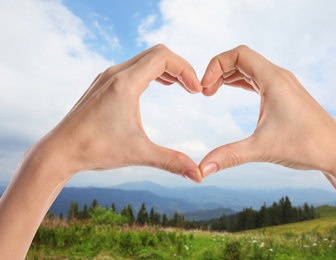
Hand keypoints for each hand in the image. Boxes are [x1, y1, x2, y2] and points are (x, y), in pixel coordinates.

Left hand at [37, 44, 202, 182]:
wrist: (59, 151)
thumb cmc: (95, 150)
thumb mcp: (138, 153)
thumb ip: (172, 162)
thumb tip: (198, 176)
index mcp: (125, 83)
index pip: (164, 57)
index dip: (186, 70)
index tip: (196, 91)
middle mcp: (115, 73)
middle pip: (157, 53)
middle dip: (179, 68)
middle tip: (192, 88)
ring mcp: (107, 77)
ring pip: (144, 59)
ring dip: (166, 69)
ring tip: (181, 87)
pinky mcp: (102, 84)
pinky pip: (133, 67)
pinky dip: (151, 72)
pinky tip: (159, 86)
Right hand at [199, 46, 335, 258]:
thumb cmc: (306, 146)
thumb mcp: (262, 149)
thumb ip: (229, 156)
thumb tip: (202, 170)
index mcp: (273, 80)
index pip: (238, 55)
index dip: (216, 65)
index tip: (204, 89)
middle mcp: (279, 77)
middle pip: (241, 59)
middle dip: (218, 71)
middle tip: (204, 92)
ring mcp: (284, 85)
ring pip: (250, 69)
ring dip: (228, 76)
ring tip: (211, 92)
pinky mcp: (286, 95)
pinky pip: (258, 79)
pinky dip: (241, 82)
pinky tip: (231, 91)